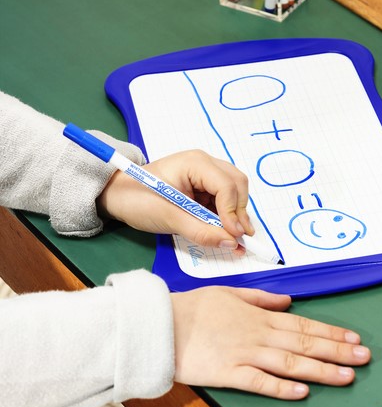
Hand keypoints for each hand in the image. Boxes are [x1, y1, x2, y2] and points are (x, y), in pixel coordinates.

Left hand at [97, 150, 253, 249]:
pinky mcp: (203, 186)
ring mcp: (206, 173)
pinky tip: (225, 230)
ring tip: (235, 237)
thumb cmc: (137, 199)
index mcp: (195, 163)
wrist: (116, 196)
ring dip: (236, 214)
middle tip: (240, 238)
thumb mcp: (169, 218)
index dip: (233, 212)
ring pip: (234, 190)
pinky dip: (227, 215)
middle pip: (237, 183)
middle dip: (240, 211)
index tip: (235, 236)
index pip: (226, 185)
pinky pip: (224, 199)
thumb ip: (201, 231)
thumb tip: (231, 243)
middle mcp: (206, 163)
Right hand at [170, 286, 370, 399]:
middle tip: (364, 358)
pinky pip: (259, 382)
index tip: (354, 339)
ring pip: (290, 363)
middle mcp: (259, 334)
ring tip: (346, 376)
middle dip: (337, 351)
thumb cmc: (195, 307)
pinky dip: (282, 388)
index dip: (331, 333)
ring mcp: (245, 354)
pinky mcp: (228, 374)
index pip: (304, 325)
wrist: (161, 323)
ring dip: (321, 370)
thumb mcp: (231, 293)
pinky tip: (302, 392)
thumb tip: (288, 301)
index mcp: (260, 316)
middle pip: (304, 343)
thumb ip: (262, 298)